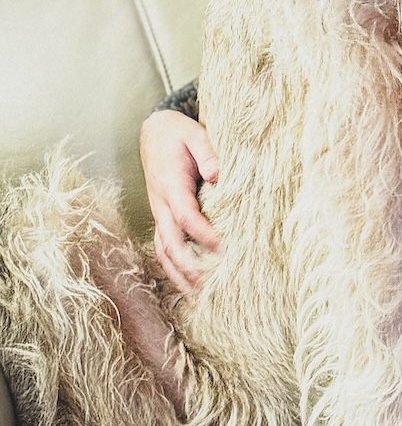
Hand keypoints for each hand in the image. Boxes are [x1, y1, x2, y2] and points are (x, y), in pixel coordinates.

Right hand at [139, 109, 221, 294]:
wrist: (154, 130)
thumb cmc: (178, 133)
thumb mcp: (195, 134)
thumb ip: (207, 152)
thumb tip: (217, 175)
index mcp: (170, 184)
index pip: (185, 215)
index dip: (202, 233)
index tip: (222, 247)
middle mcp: (160, 203)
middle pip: (170, 242)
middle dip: (189, 265)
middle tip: (211, 284)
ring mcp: (158, 212)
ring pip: (163, 250)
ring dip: (179, 274)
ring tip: (200, 295)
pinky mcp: (161, 216)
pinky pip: (163, 246)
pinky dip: (173, 267)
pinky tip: (188, 283)